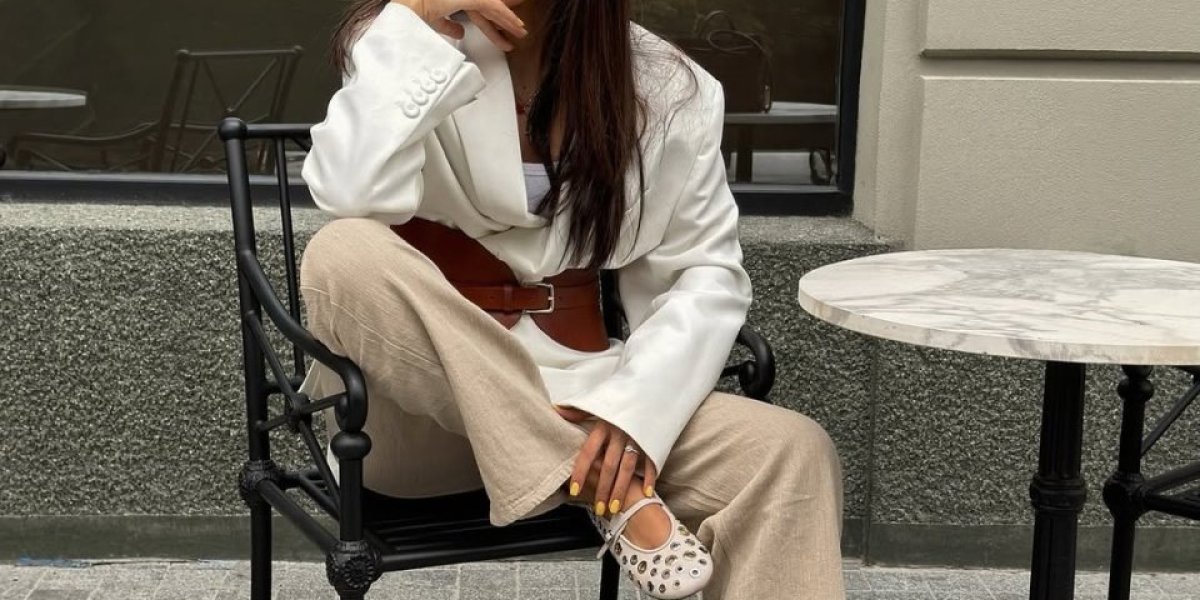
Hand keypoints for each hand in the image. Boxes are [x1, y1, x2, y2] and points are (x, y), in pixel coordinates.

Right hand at [391, 0, 526, 50]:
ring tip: (521, 30)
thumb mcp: (435, 19)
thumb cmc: (415, 9)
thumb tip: (460, 32)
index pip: (479, 12)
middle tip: (518, 31)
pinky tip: (515, 24)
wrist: (408, 6)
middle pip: (488, 9)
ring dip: (509, 20)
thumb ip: (449, 25)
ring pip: (494, 7)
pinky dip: (506, 15)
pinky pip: (493, 6)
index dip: (492, 23)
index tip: (502, 33)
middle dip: (504, 22)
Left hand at [555, 406, 658, 515]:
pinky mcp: (653, 441)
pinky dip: (650, 477)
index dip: (580, 472)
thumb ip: (578, 411)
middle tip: (597, 509)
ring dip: (621, 490)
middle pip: (609, 466)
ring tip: (615, 508)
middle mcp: (620, 433)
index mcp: (604, 425)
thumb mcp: (598, 402)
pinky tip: (646, 492)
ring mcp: (637, 438)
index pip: (588, 452)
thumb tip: (555, 410)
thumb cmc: (621, 398)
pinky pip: (651, 461)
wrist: (652, 387)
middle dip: (602, 489)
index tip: (574, 490)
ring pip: (628, 468)